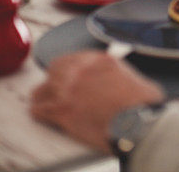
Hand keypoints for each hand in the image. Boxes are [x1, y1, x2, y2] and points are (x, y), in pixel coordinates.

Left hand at [31, 51, 163, 152]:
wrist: (136, 119)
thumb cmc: (139, 101)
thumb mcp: (129, 75)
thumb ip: (114, 73)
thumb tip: (113, 79)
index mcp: (98, 59)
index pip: (72, 58)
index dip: (67, 68)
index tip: (66, 74)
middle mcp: (80, 70)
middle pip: (55, 70)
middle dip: (54, 79)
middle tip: (54, 87)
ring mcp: (69, 89)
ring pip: (42, 89)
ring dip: (43, 95)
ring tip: (42, 100)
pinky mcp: (62, 111)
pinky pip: (40, 110)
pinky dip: (39, 112)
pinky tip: (40, 114)